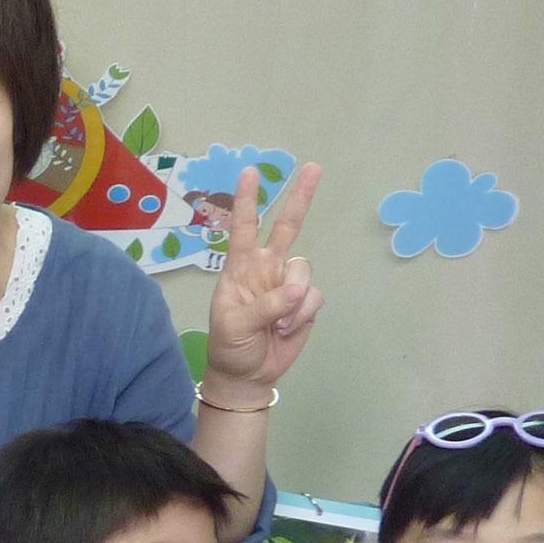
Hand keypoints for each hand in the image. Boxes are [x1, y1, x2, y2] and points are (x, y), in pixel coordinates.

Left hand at [202, 163, 324, 399]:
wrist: (248, 375)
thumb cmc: (229, 345)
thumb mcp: (234, 326)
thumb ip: (264, 306)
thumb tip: (298, 291)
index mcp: (239, 267)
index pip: (242, 227)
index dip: (246, 200)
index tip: (250, 172)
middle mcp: (265, 268)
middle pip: (287, 226)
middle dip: (300, 197)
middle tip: (314, 167)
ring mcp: (287, 283)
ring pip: (304, 270)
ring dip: (293, 301)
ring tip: (275, 324)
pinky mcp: (306, 301)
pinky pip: (314, 297)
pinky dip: (301, 316)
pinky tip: (285, 329)